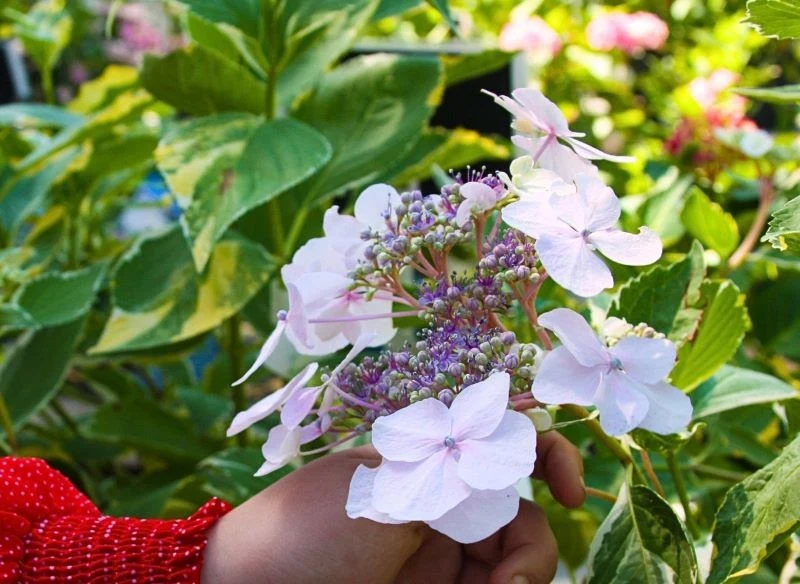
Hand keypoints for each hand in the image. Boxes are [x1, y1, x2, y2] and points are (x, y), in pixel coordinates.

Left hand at [202, 432, 583, 583]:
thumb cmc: (307, 532)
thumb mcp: (382, 497)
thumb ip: (452, 479)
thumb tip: (519, 449)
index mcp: (432, 466)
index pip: (505, 447)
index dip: (551, 457)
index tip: (571, 493)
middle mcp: (445, 511)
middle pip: (523, 524)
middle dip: (530, 557)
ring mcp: (442, 563)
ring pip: (511, 570)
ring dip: (514, 583)